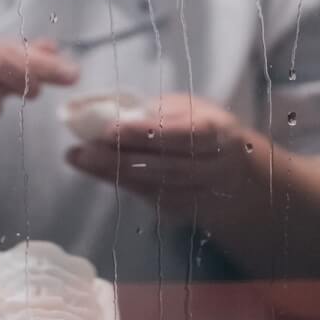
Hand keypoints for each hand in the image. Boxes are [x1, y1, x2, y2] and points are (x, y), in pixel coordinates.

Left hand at [66, 95, 265, 218]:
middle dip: (120, 158)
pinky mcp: (185, 210)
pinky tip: (97, 171)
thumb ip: (158, 112)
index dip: (147, 134)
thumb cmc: (204, 129)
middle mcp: (213, 166)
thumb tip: (111, 112)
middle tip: (84, 150)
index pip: (183, 134)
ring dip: (114, 173)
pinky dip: (122, 183)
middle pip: (165, 166)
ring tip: (82, 158)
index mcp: (218, 131)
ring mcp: (201, 193)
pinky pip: (150, 198)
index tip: (111, 130)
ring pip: (155, 186)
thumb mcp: (190, 110)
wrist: (237, 174)